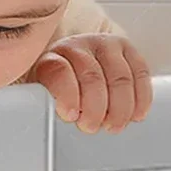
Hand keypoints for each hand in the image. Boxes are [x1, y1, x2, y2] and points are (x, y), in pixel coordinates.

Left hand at [27, 34, 152, 133]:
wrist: (73, 61)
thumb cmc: (58, 84)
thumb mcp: (41, 92)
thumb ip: (38, 101)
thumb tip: (30, 114)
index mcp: (51, 55)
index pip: (59, 71)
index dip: (66, 96)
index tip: (68, 115)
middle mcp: (77, 44)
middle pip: (92, 77)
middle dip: (95, 109)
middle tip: (91, 126)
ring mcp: (104, 44)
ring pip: (120, 78)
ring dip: (120, 108)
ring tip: (112, 125)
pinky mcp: (126, 49)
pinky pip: (140, 73)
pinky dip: (140, 99)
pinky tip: (134, 114)